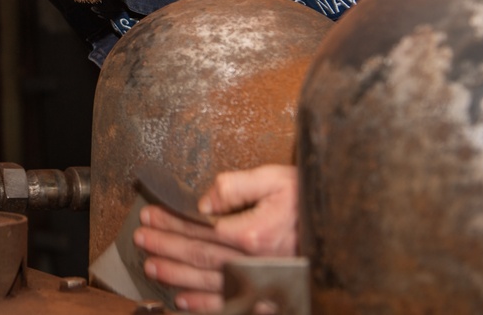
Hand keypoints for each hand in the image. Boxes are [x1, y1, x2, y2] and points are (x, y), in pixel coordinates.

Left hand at [132, 164, 298, 312]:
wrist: (342, 227)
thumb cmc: (309, 200)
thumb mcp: (275, 179)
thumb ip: (236, 186)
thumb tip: (205, 199)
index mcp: (252, 233)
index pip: (199, 227)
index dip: (171, 222)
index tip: (151, 215)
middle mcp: (252, 262)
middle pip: (197, 255)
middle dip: (165, 246)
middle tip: (140, 239)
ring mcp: (258, 281)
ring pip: (206, 281)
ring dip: (175, 273)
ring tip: (151, 265)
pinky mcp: (265, 294)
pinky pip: (227, 304)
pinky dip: (202, 304)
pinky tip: (182, 299)